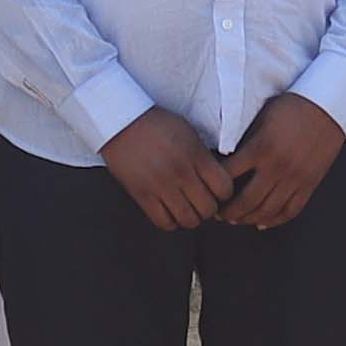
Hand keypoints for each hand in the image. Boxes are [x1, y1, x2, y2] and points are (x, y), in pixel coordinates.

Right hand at [98, 106, 230, 234]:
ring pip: (189, 220)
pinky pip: (164, 223)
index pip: (224, 188)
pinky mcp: (142, 195)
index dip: (225, 193)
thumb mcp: (189, 133)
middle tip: (203, 201)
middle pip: (208, 208)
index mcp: (195, 155)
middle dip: (210, 208)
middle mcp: (180, 172)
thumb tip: (219, 179)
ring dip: (192, 217)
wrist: (120, 123)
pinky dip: (171, 222)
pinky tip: (171, 211)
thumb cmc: (157, 125)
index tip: (218, 190)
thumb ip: (204, 157)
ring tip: (187, 208)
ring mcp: (161, 186)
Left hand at [217, 90, 345, 230]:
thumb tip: (225, 157)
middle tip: (218, 214)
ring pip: (267, 211)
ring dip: (248, 219)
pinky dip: (275, 220)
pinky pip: (290, 210)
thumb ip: (246, 140)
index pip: (228, 175)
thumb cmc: (292, 107)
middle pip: (246, 201)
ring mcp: (295, 178)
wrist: (328, 107)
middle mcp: (276, 167)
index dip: (215, 187)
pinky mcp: (309, 184)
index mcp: (260, 148)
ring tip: (237, 220)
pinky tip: (262, 222)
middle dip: (228, 212)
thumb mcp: (262, 118)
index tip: (208, 190)